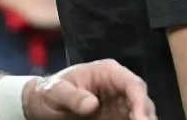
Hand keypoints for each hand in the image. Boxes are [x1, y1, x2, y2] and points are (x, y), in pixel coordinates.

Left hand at [22, 59, 155, 119]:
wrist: (41, 104)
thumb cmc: (49, 92)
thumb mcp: (56, 92)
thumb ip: (73, 97)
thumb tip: (92, 104)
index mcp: (107, 72)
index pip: (132, 84)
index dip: (140, 101)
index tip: (140, 119)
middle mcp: (118, 85)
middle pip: (141, 99)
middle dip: (145, 115)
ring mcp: (118, 101)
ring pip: (140, 111)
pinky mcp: (116, 116)